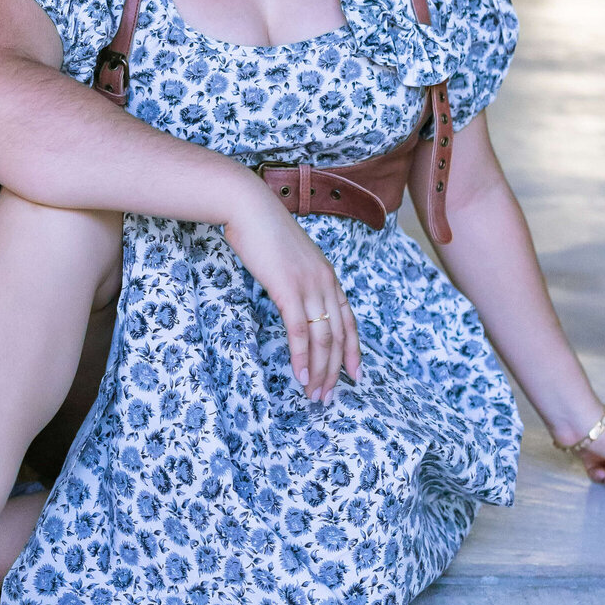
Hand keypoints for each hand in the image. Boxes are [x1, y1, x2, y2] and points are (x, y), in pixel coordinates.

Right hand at [221, 187, 360, 401]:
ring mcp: (309, 286)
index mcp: (328, 276)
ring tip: (313, 394)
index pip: (349, 321)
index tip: (354, 375)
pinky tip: (299, 374)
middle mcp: (325, 283)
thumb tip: (297, 302)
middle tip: (327, 396)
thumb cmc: (265, 232)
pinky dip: (301, 356)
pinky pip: (299, 331)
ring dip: (320, 370)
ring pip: (323, 338)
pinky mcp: (288, 289)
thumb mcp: (292, 258)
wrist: (250, 208)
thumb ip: (300, 280)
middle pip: (339, 336)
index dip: (353, 351)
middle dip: (335, 370)